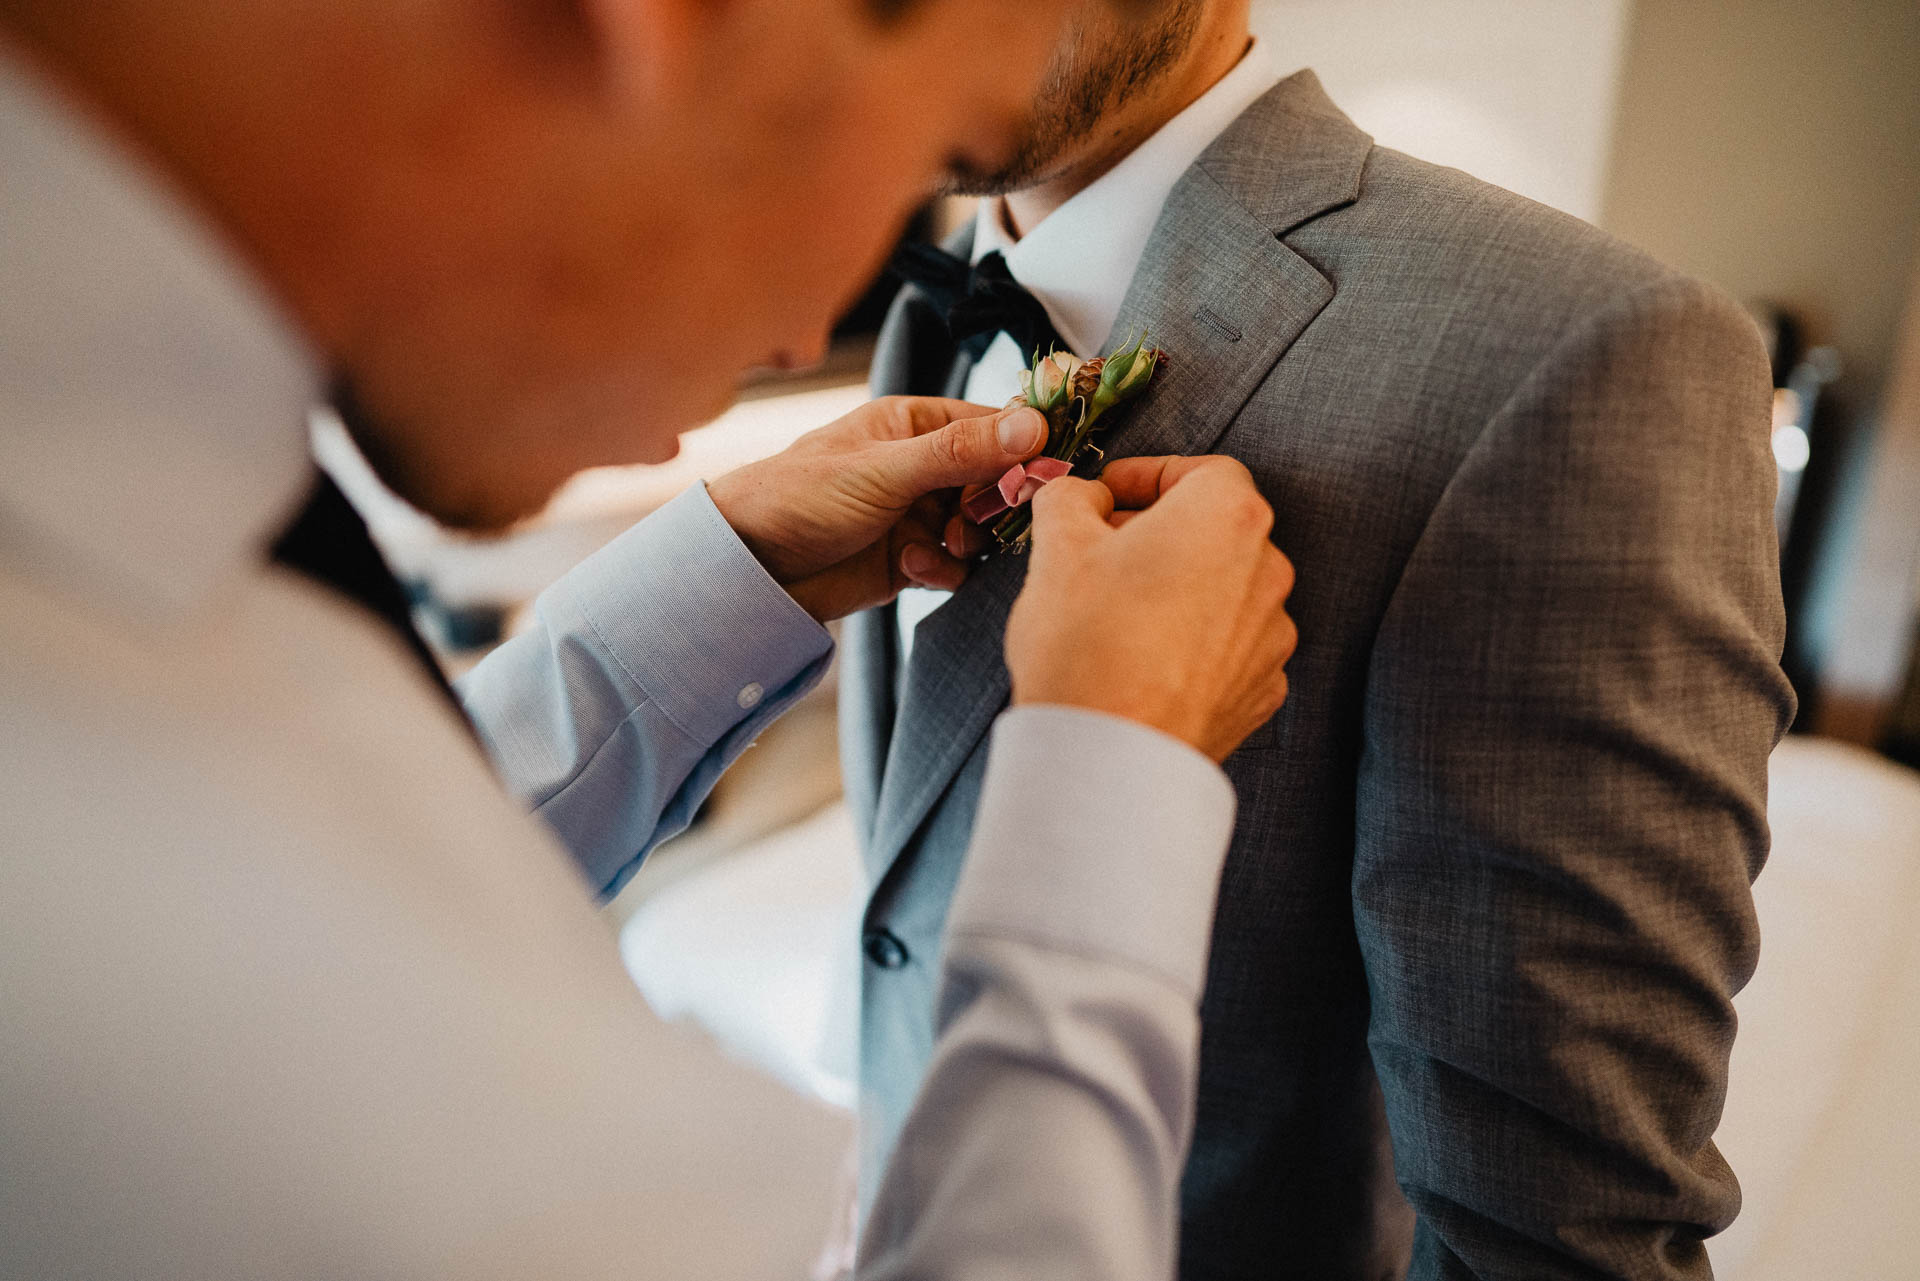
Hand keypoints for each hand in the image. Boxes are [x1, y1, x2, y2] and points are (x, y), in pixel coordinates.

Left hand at [707, 397, 1048, 621]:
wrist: (748, 569)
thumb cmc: (794, 498)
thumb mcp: (883, 470)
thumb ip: (959, 451)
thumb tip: (1030, 424)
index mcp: (915, 424)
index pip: (995, 425)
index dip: (1025, 450)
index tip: (1044, 475)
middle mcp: (922, 465)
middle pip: (997, 482)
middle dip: (995, 507)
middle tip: (974, 522)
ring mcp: (919, 513)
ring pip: (981, 529)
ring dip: (968, 544)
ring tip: (937, 548)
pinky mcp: (912, 558)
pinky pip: (956, 565)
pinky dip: (943, 571)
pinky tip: (911, 571)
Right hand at [1005, 456, 1297, 761]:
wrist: (1112, 754)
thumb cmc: (1088, 643)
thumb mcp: (1057, 545)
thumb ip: (1070, 498)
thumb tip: (1081, 497)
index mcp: (1227, 515)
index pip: (1201, 470)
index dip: (1147, 476)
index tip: (1107, 495)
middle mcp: (1268, 569)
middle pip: (1215, 531)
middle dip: (1160, 534)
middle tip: (1101, 553)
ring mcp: (1272, 635)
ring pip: (1224, 590)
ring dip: (1179, 589)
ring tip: (1119, 614)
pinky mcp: (1262, 689)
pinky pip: (1228, 648)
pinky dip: (1193, 644)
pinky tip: (1145, 660)